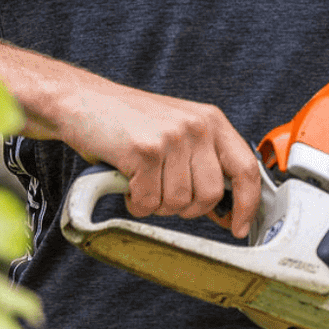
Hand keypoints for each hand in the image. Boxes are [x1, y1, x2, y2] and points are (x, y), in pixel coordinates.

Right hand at [45, 70, 261, 236]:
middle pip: (210, 195)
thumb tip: (227, 208)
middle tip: (162, 194)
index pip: (246, 169)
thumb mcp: (178, 131)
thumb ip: (204, 161)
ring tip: (141, 182)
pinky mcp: (146, 151)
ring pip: (178, 202)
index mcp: (212, 121)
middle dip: (186, 208)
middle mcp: (198, 126)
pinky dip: (135, 202)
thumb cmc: (127, 122)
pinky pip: (149, 200)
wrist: (81, 101)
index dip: (247, 204)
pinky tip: (127, 182)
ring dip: (155, 204)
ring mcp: (173, 137)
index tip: (239, 227)